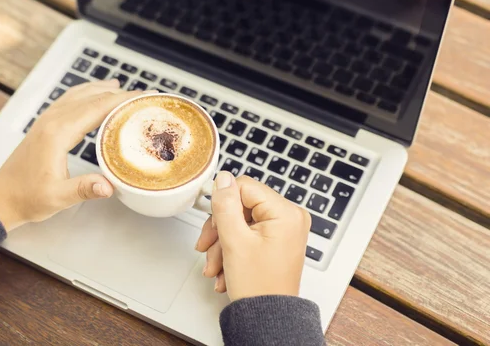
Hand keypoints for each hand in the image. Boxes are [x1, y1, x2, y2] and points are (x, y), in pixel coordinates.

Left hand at [0, 80, 146, 230]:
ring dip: (102, 89)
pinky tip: (94, 95)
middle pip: (91, 97)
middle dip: (119, 93)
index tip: (143, 97)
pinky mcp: (45, 124)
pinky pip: (70, 100)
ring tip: (123, 89)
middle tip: (144, 94)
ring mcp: (47, 120)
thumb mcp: (57, 197)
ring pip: (79, 94)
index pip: (97, 108)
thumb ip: (83, 190)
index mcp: (58, 133)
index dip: (123, 100)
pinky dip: (87, 94)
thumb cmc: (27, 197)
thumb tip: (109, 186)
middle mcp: (52, 121)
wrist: (1, 197)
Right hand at [196, 172, 310, 300]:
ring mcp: (283, 230)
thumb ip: (226, 205)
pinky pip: (248, 234)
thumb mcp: (234, 241)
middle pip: (241, 206)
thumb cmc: (259, 287)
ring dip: (222, 243)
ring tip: (215, 266)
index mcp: (286, 213)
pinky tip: (223, 269)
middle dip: (220, 229)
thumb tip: (223, 177)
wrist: (266, 319)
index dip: (223, 203)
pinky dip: (232, 249)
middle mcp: (289, 218)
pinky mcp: (276, 241)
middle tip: (207, 246)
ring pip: (240, 222)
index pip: (245, 187)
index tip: (211, 221)